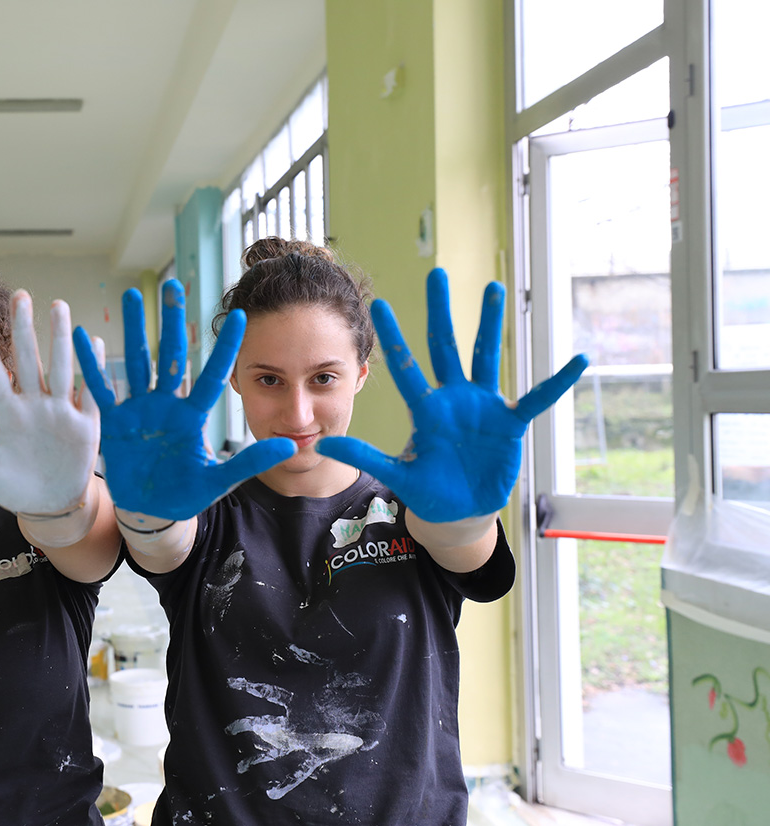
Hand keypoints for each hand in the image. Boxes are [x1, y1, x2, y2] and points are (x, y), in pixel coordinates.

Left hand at [0, 291, 98, 514]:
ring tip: (59, 305)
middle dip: (25, 329)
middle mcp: (35, 407)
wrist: (47, 506)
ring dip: (62, 338)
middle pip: (29, 361)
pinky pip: (90, 394)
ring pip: (61, 368)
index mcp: (9, 414)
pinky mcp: (85, 427)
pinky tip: (94, 343)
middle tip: (20, 295)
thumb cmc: (13, 486)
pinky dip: (94, 370)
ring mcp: (60, 414)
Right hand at [73, 279, 294, 520]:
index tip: (239, 316)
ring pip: (136, 361)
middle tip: (173, 284)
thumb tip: (290, 447)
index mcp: (192, 415)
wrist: (150, 511)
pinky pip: (101, 389)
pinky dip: (91, 364)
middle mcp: (166, 405)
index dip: (225, 348)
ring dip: (134, 329)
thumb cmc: (186, 494)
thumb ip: (249, 462)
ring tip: (132, 295)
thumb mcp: (219, 481)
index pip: (212, 375)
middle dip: (171, 320)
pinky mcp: (114, 422)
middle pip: (170, 355)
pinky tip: (83, 336)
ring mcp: (139, 410)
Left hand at [316, 268, 587, 522]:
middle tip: (437, 273)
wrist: (459, 510)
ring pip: (486, 356)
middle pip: (445, 346)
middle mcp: (453, 399)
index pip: (405, 367)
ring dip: (491, 322)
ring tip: (493, 287)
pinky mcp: (510, 423)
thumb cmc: (428, 488)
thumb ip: (366, 455)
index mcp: (425, 409)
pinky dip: (557, 382)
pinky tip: (578, 360)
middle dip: (441, 310)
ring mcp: (483, 407)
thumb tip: (323, 444)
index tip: (379, 304)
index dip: (393, 338)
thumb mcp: (396, 473)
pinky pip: (537, 398)